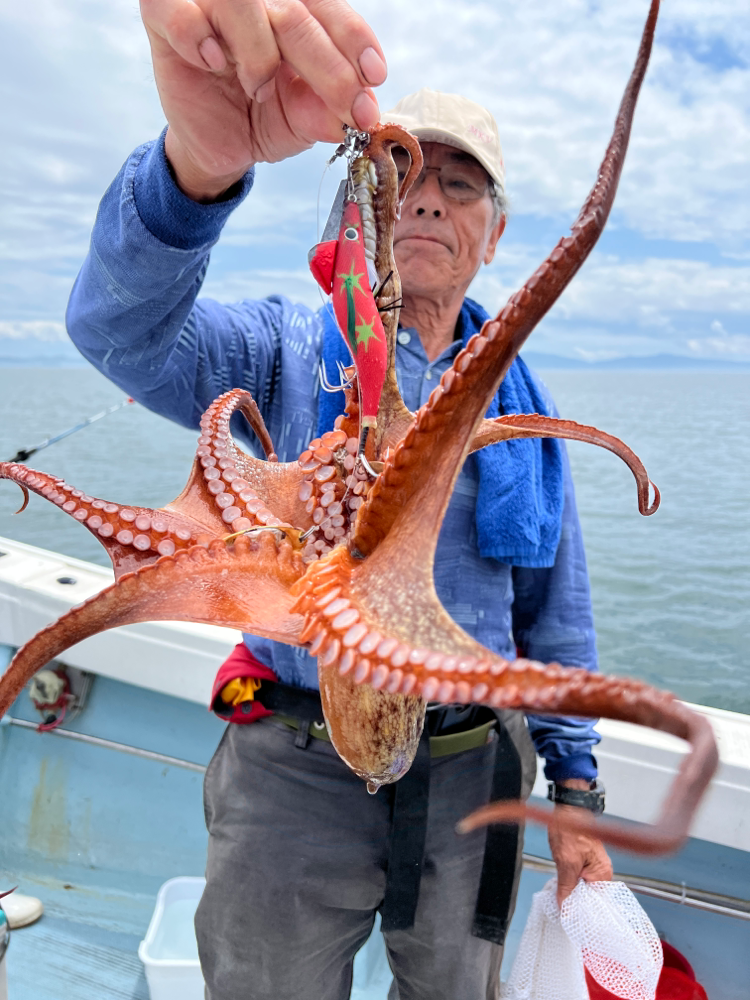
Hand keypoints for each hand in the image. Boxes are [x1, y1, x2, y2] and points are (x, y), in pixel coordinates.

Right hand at [140, 0, 387, 199]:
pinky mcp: (165, 16)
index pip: (329, 10)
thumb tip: (352, 116)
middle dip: (329, 68)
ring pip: (242, 3)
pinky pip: (182, 12)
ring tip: (258, 88)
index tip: (374, 77)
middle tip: (348, 108)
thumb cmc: (261, 117)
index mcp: (295, 9)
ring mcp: (209, 2)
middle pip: (296, 15)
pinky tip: (212, 61)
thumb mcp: (301, 120)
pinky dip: (199, 37)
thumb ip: (325, 111)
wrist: (215, 144)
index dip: (354, 39)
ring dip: (260, 55)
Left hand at [548, 781, 612, 907]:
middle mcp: (602, 871)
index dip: (580, 909)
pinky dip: (571, 881)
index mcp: (602, 873)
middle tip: (561, 907)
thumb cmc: (570, 830)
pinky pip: (580, 877)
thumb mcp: (565, 861)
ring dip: (571, 890)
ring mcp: (594, 865)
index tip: (568, 916)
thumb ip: (566, 887)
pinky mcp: (586, 860)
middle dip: (575, 900)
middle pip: (589, 895)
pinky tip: (561, 883)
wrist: (568, 808)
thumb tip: (564, 907)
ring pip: (582, 886)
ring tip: (560, 896)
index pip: (595, 902)